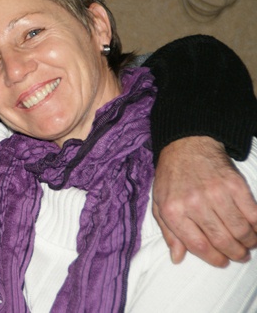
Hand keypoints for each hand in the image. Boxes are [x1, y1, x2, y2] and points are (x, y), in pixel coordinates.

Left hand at [153, 136, 256, 266]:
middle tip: (239, 256)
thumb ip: (168, 233)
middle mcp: (194, 203)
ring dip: (248, 242)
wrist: (186, 146)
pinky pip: (253, 214)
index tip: (222, 262)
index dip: (214, 258)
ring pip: (240, 230)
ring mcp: (216, 193)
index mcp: (173, 210)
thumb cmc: (171, 177)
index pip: (198, 245)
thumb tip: (177, 258)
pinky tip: (255, 229)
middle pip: (222, 240)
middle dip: (235, 253)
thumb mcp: (159, 204)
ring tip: (248, 244)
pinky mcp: (235, 185)